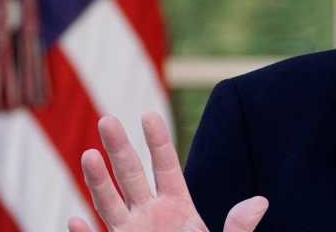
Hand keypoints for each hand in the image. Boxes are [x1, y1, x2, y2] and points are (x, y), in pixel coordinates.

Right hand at [67, 113, 268, 231]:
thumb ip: (238, 227)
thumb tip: (260, 202)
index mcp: (177, 206)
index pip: (166, 167)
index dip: (157, 142)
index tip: (148, 114)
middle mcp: (149, 214)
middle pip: (132, 175)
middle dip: (120, 148)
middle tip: (108, 119)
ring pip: (109, 203)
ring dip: (98, 181)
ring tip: (89, 154)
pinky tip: (74, 221)